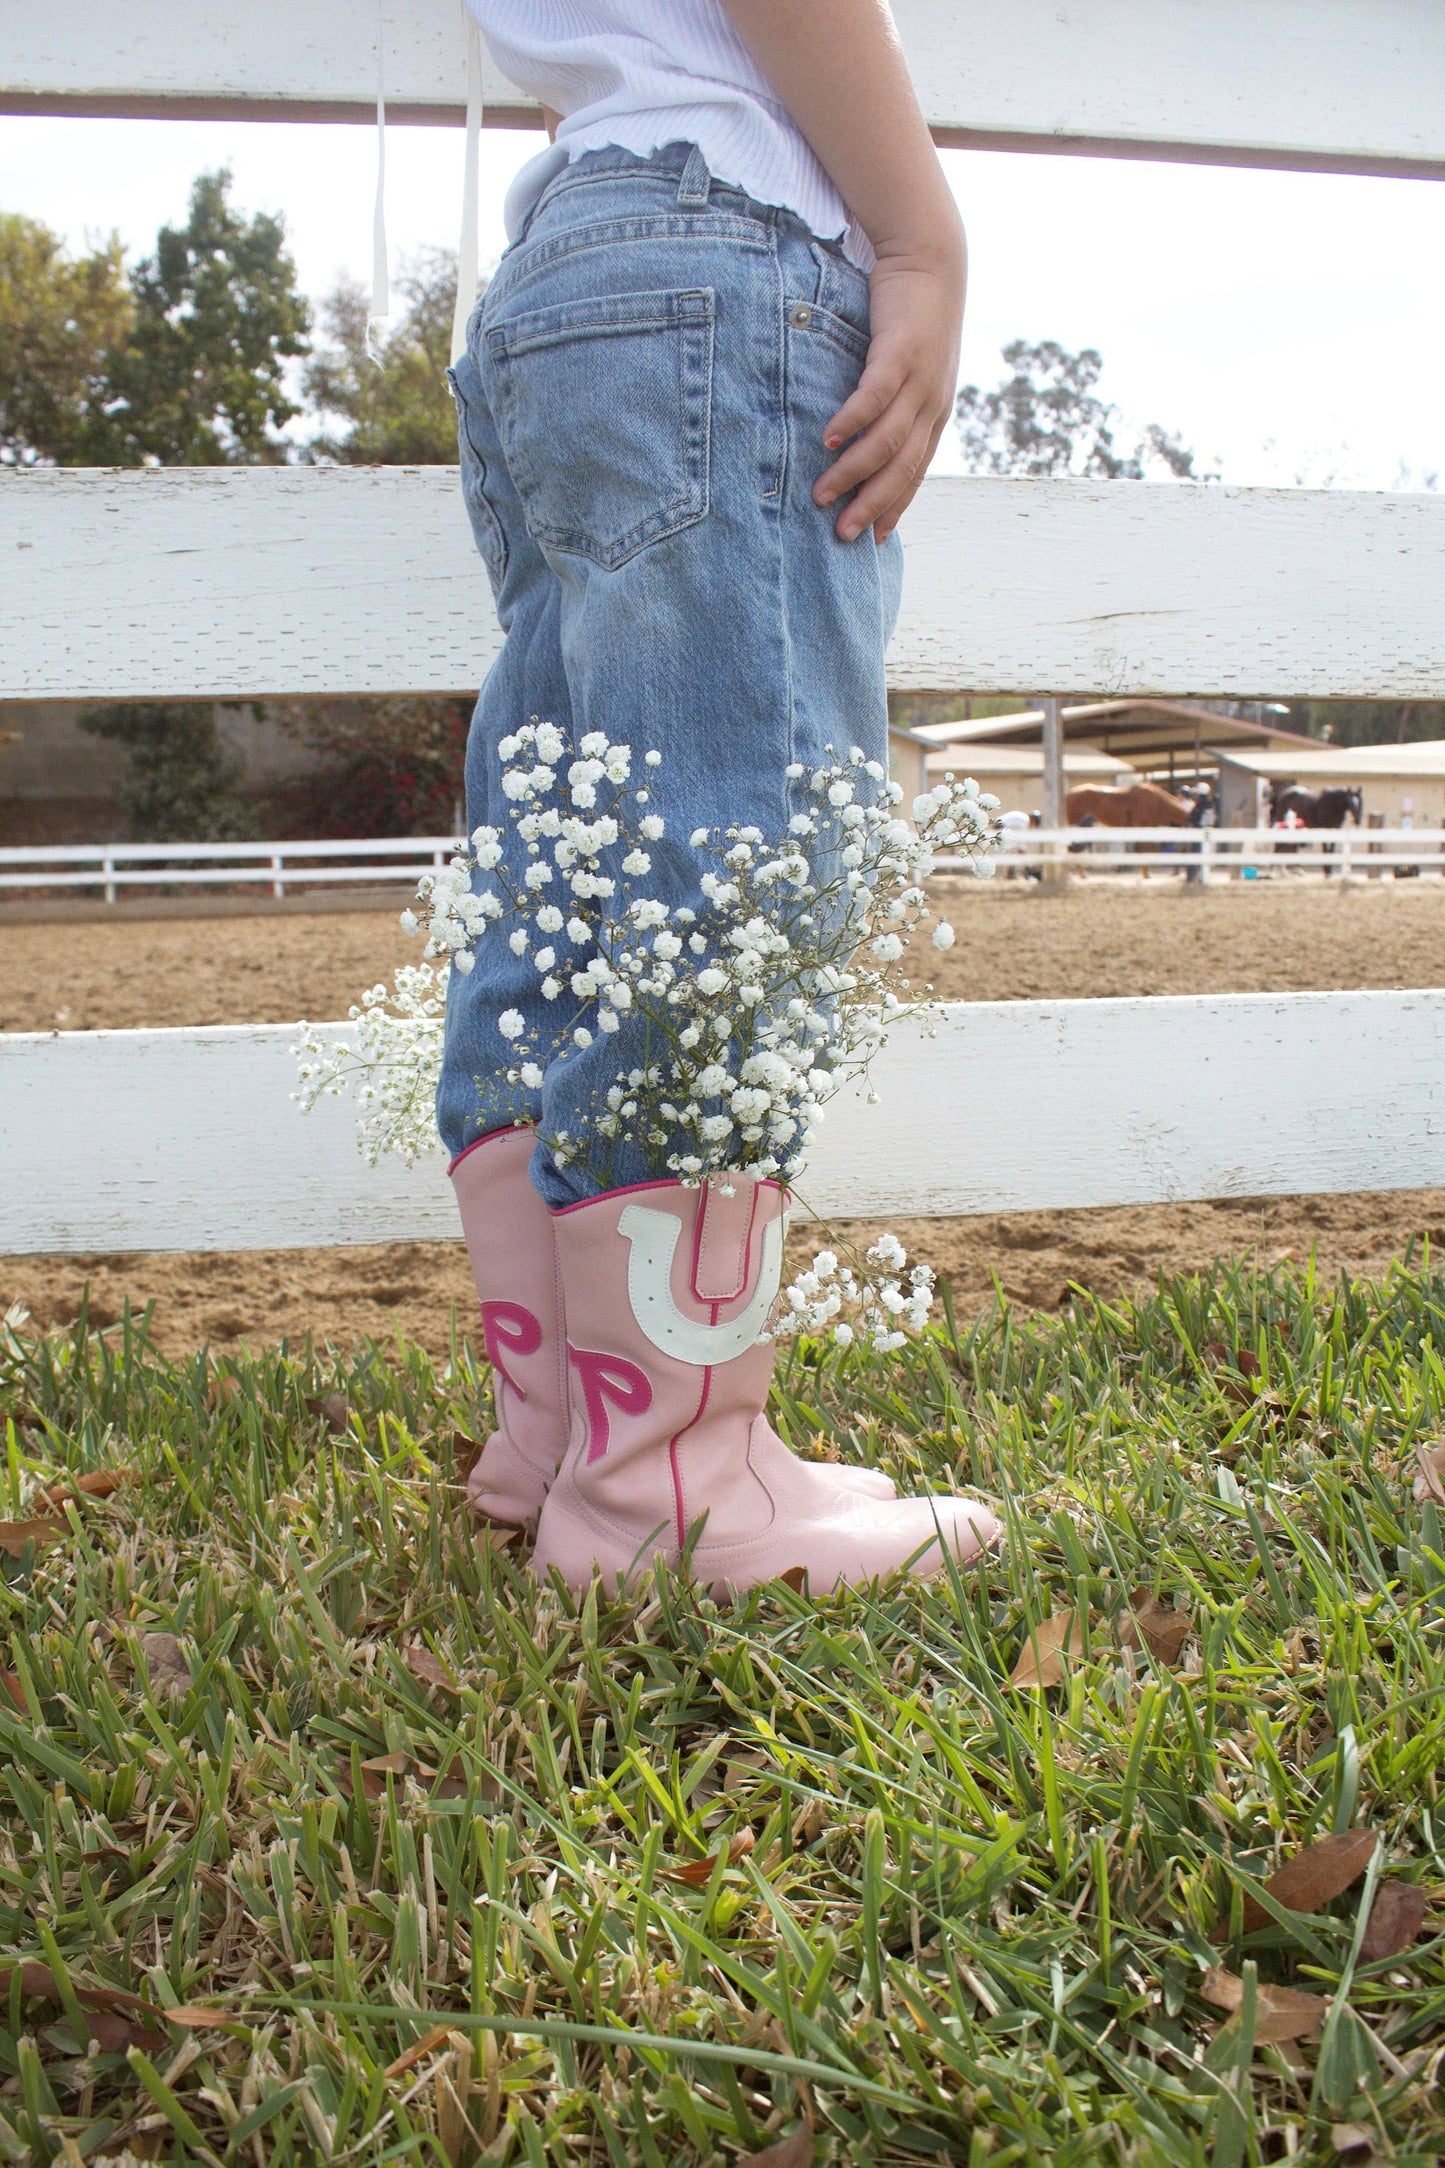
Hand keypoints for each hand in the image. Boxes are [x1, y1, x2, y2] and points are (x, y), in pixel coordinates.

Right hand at [814, 239, 964, 543]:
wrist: (931, 259)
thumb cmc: (911, 315)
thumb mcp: (908, 367)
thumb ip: (891, 402)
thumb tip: (858, 438)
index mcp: (934, 413)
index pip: (914, 472)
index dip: (894, 507)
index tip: (872, 540)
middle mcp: (932, 403)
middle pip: (902, 468)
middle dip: (872, 504)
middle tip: (843, 534)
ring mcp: (920, 379)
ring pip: (887, 440)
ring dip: (854, 471)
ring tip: (822, 494)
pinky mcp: (901, 351)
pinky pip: (875, 396)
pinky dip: (853, 421)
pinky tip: (830, 441)